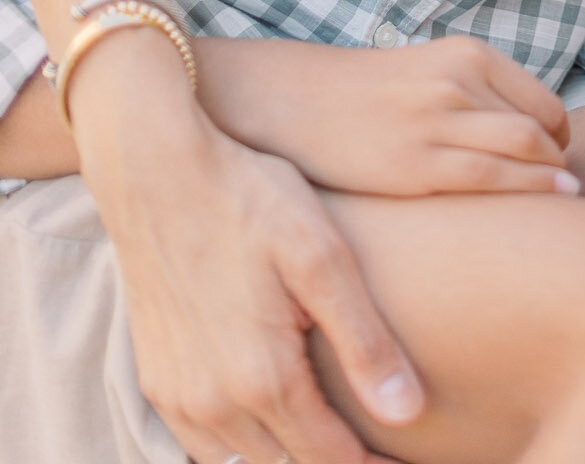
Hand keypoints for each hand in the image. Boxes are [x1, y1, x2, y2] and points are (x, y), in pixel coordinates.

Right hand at [74, 46, 422, 463]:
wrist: (155, 171)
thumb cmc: (249, 199)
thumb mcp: (322, 257)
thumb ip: (365, 341)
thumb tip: (408, 414)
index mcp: (262, 378)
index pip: (331, 458)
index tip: (407, 460)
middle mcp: (214, 404)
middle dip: (335, 463)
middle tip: (377, 450)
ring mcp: (178, 398)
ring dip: (289, 458)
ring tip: (332, 439)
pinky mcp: (156, 381)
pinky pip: (202, 446)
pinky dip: (242, 448)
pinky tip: (272, 425)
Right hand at [201, 32, 577, 198]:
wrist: (299, 101)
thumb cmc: (369, 95)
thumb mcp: (431, 71)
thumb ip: (476, 93)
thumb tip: (527, 133)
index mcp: (468, 55)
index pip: (543, 102)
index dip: (559, 137)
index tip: (556, 160)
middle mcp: (459, 80)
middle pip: (543, 128)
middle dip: (560, 162)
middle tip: (560, 186)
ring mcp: (439, 121)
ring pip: (526, 150)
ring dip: (551, 178)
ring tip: (558, 201)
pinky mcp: (418, 162)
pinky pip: (492, 177)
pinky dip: (530, 190)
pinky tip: (546, 203)